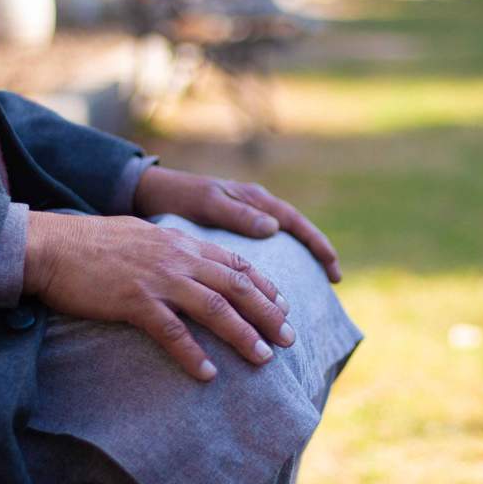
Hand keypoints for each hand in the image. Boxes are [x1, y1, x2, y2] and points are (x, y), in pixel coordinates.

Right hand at [24, 211, 293, 380]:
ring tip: (263, 358)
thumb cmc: (92, 243)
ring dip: (242, 334)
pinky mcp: (133, 301)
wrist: (48, 245)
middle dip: (268, 313)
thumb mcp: (144, 236)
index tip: (284, 306)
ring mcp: (157, 279)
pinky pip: (171, 332)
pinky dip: (193, 354)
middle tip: (289, 338)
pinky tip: (208, 374)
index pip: (235, 263)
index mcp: (181, 243)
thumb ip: (173, 249)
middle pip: (236, 286)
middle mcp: (177, 258)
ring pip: (214, 308)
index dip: (264, 286)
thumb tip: (196, 264)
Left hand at [133, 166, 341, 282]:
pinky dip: (272, 269)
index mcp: (253, 199)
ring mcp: (245, 220)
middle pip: (295, 234)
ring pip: (281, 244)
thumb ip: (237, 214)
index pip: (295, 222)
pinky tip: (272, 290)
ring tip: (311, 289)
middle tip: (335, 281)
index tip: (333, 267)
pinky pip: (260, 252)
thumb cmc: (175, 196)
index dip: (317, 244)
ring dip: (297, 264)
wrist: (147, 193)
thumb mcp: (206, 202)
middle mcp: (254, 208)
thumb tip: (274, 228)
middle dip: (317, 256)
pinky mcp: (231, 234)